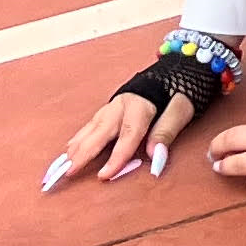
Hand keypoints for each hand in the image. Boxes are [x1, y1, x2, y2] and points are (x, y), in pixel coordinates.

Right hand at [46, 84, 196, 188]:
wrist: (177, 68)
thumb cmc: (180, 92)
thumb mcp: (182, 109)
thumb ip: (166, 131)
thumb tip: (154, 156)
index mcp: (141, 105)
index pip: (128, 135)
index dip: (116, 157)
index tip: (104, 176)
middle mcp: (122, 105)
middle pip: (101, 131)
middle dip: (83, 153)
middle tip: (67, 172)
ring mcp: (114, 105)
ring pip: (92, 126)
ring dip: (76, 145)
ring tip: (63, 162)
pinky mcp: (111, 107)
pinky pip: (91, 123)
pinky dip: (79, 136)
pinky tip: (70, 147)